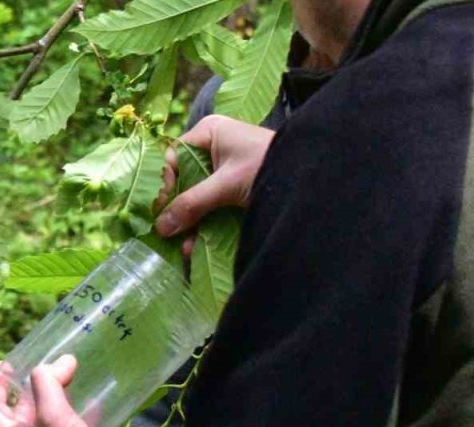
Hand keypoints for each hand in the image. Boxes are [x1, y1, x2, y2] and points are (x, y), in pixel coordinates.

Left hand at [0, 357, 126, 426]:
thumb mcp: (52, 415)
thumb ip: (48, 384)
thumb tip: (60, 362)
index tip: (5, 364)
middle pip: (19, 413)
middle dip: (29, 388)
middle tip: (45, 367)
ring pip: (46, 421)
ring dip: (54, 399)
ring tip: (68, 378)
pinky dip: (78, 414)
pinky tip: (94, 402)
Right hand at [154, 115, 274, 248]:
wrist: (313, 178)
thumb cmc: (268, 166)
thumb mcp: (226, 184)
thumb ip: (192, 203)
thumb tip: (161, 227)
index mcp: (208, 134)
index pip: (172, 158)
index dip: (164, 184)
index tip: (161, 210)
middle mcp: (211, 148)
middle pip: (181, 181)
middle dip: (175, 209)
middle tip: (166, 232)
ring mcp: (222, 169)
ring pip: (193, 197)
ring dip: (187, 222)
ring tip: (183, 246)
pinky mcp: (231, 189)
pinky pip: (208, 206)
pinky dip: (202, 225)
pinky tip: (195, 245)